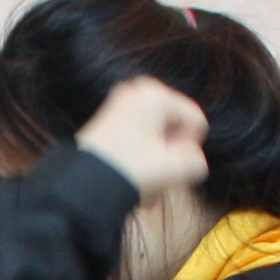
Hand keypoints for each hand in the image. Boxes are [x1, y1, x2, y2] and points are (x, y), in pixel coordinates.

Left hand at [78, 75, 208, 197]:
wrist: (83, 184)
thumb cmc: (130, 170)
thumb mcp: (173, 168)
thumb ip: (196, 162)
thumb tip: (193, 160)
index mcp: (155, 93)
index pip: (196, 121)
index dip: (190, 149)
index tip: (173, 166)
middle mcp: (137, 92)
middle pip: (173, 128)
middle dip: (171, 158)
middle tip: (160, 180)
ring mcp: (120, 105)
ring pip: (156, 138)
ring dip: (157, 165)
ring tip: (147, 188)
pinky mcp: (109, 122)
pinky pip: (139, 140)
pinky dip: (141, 160)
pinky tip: (136, 183)